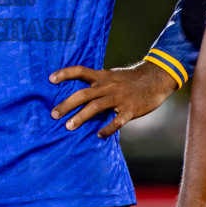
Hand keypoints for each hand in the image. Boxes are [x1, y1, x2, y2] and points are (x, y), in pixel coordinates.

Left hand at [49, 62, 177, 136]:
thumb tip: (80, 93)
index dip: (65, 74)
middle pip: (83, 94)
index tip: (50, 79)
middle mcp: (108, 85)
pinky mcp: (130, 109)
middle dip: (67, 104)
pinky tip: (99, 135)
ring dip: (80, 117)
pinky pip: (116, 121)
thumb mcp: (113, 76)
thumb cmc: (131, 80)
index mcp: (103, 76)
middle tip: (54, 114)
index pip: (80, 71)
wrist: (156, 79)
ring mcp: (119, 97)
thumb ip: (98, 83)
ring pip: (96, 107)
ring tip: (68, 127)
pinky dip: (107, 128)